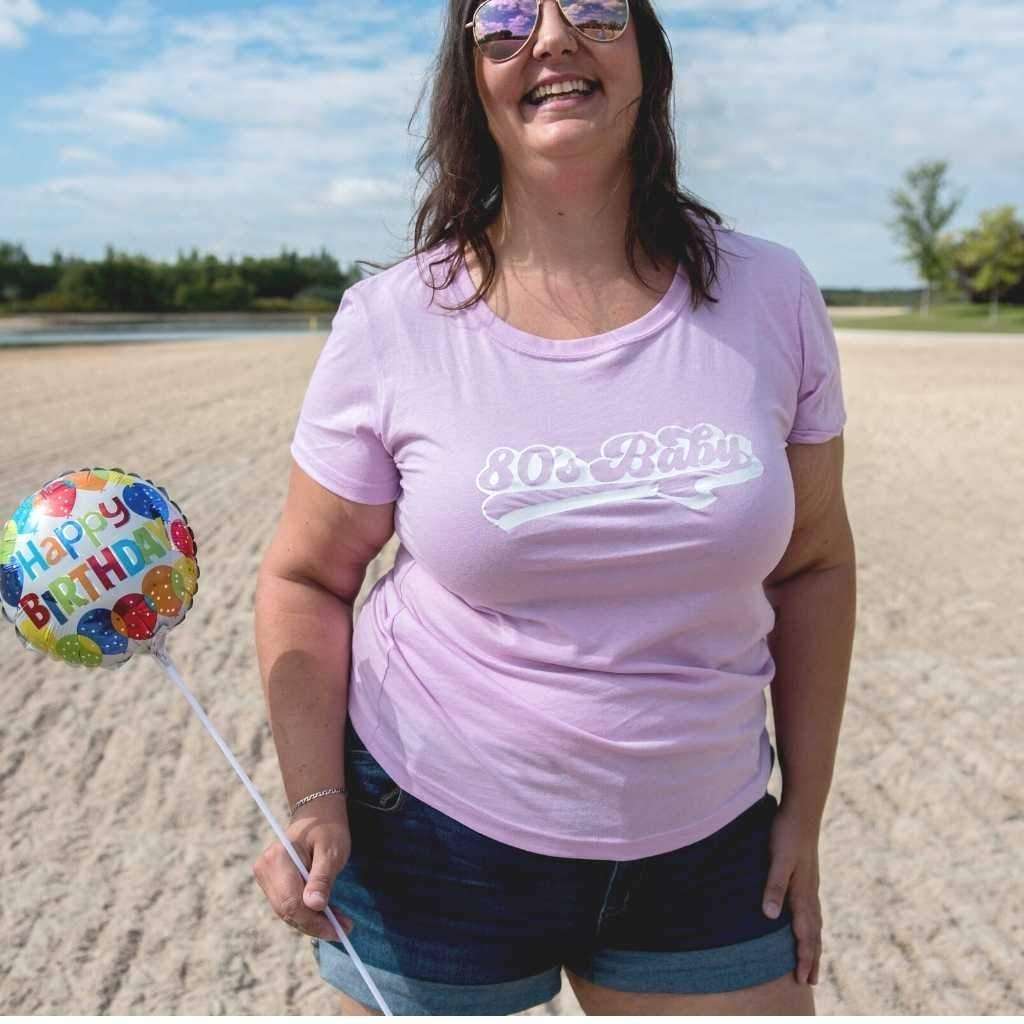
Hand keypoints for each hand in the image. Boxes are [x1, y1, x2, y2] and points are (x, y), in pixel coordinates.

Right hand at [252, 803, 355, 940]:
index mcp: (278, 858)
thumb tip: (314, 906)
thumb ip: (322, 878)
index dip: (314, 922)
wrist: (318, 815)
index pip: (292, 902)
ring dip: (312, 921)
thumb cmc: (328, 829)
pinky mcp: (272, 883)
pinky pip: (287, 905)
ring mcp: (265, 876)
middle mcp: (265, 868)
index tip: (339, 930)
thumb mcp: (332, 851)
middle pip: (287, 910)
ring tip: (339, 923)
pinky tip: (326, 914)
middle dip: (315, 925)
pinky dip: (307, 913)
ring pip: (287, 912)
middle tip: (344, 929)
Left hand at [761, 802, 822, 985]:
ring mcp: (811, 884)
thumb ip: (774, 886)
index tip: (802, 979)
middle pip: (814, 933)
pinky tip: (810, 924)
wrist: (802, 810)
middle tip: (810, 981)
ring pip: (816, 922)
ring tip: (813, 960)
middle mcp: (810, 892)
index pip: (805, 933)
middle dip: (811, 958)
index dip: (803, 956)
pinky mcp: (808, 875)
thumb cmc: (786, 833)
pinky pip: (813, 909)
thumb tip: (769, 916)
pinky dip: (813, 925)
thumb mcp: (777, 858)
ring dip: (814, 944)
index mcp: (803, 893)